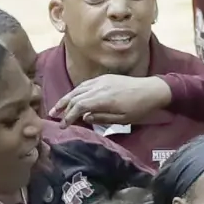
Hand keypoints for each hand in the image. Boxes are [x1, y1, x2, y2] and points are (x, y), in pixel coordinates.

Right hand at [48, 75, 171, 127]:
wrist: (152, 90)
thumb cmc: (140, 108)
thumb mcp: (123, 119)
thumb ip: (102, 118)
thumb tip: (85, 118)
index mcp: (103, 99)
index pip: (79, 106)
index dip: (69, 116)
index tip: (63, 125)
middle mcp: (99, 87)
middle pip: (75, 96)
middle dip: (62, 106)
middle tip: (52, 115)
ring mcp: (101, 81)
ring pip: (78, 89)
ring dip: (67, 98)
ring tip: (58, 107)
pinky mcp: (104, 78)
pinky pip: (85, 84)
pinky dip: (76, 92)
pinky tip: (73, 97)